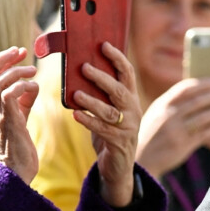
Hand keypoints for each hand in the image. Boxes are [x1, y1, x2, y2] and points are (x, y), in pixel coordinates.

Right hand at [0, 47, 39, 184]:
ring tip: (32, 70)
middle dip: (2, 58)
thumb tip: (32, 85)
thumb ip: (23, 101)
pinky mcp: (9, 122)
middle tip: (21, 51)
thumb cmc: (19, 146)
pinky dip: (23, 86)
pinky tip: (34, 88)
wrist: (16, 173)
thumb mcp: (20, 118)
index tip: (17, 52)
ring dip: (16, 71)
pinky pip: (9, 95)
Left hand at [70, 42, 141, 207]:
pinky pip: (102, 130)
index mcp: (131, 97)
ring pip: (109, 111)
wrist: (119, 166)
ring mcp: (128, 127)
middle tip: (84, 67)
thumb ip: (103, 93)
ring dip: (92, 101)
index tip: (103, 44)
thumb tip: (83, 68)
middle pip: (119, 90)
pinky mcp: (119, 142)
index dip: (117, 58)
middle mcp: (132, 110)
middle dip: (102, 78)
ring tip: (76, 94)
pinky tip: (76, 115)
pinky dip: (88, 121)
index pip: (127, 73)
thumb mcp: (111, 109)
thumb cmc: (111, 131)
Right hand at [137, 78, 209, 178]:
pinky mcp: (183, 144)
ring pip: (204, 116)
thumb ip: (172, 104)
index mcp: (162, 104)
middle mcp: (169, 115)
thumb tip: (198, 92)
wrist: (141, 159)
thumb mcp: (156, 114)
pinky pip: (204, 132)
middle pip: (198, 101)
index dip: (204, 84)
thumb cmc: (151, 134)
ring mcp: (176, 130)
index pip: (186, 88)